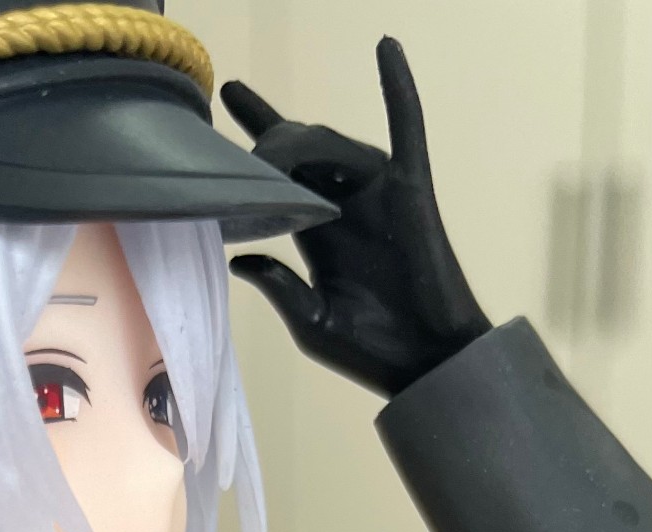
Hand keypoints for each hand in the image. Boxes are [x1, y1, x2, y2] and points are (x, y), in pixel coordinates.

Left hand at [223, 38, 490, 396]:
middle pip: (300, 151)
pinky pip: (407, 129)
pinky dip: (398, 88)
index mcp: (317, 231)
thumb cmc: (371, 350)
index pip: (281, 173)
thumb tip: (237, 258)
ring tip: (271, 150)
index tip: (228, 99)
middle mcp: (345, 204)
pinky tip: (386, 48)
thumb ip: (278, 285)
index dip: (258, 135)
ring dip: (300, 142)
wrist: (423, 362)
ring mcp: (377, 193)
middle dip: (268, 145)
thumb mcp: (310, 320)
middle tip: (241, 159)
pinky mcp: (411, 189)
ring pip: (333, 145)